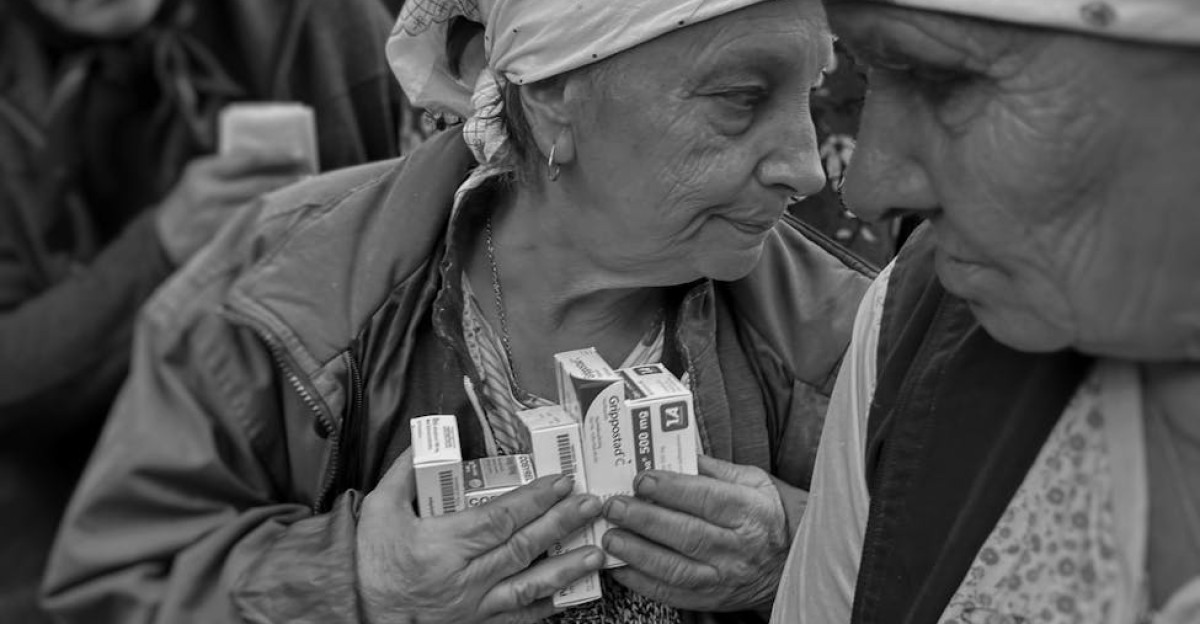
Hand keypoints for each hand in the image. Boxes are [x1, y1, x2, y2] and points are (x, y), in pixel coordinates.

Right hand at [155, 151, 308, 263]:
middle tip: (314, 179)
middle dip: (289, 182)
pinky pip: (254, 232)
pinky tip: (291, 222)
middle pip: (259, 185)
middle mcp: (205, 194)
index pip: (247, 159)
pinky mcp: (219, 243)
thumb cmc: (193, 206)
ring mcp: (212, 221)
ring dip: (286, 204)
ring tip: (307, 199)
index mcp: (202, 171)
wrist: (161, 241)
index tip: (302, 155)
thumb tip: (282, 164)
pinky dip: (274, 225)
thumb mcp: (203, 181)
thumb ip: (232, 173)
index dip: (277, 156)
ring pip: (260, 209)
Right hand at [356, 448, 605, 623]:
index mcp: (443, 544)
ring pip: (528, 585)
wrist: (354, 612)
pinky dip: (545, 607)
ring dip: (566, 568)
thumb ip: (405, 474)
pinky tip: (570, 595)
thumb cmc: (367, 561)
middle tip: (591, 504)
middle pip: (523, 547)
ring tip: (597, 552)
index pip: (500, 517)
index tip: (562, 482)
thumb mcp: (378, 510)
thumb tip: (424, 440)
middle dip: (561, 523)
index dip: (535, 500)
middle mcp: (463, 577)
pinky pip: (516, 617)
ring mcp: (472, 606)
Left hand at [601, 455, 789, 612]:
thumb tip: (675, 452)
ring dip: (638, 553)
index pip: (708, 499)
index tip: (642, 479)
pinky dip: (640, 582)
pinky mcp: (709, 600)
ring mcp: (723, 578)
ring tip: (611, 536)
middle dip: (646, 519)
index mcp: (749, 511)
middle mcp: (738, 548)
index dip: (672, 490)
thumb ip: (714, 468)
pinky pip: (671, 594)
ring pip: (676, 569)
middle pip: (688, 534)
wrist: (787, 562)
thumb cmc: (763, 513)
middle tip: (615, 506)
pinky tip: (619, 566)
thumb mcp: (752, 481)